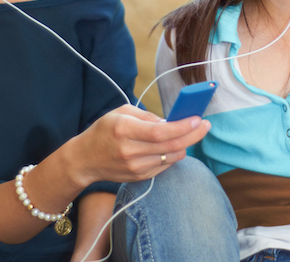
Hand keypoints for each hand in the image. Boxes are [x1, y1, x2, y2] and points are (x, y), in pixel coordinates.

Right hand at [64, 104, 210, 188]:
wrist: (84, 159)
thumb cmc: (104, 130)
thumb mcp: (121, 112)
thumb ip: (148, 116)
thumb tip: (172, 121)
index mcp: (124, 130)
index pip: (160, 132)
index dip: (182, 127)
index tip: (198, 119)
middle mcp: (129, 151)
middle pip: (170, 146)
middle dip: (193, 135)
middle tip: (205, 125)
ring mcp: (135, 167)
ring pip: (171, 157)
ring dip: (185, 144)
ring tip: (191, 133)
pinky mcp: (139, 177)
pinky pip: (165, 166)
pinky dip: (173, 154)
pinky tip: (174, 145)